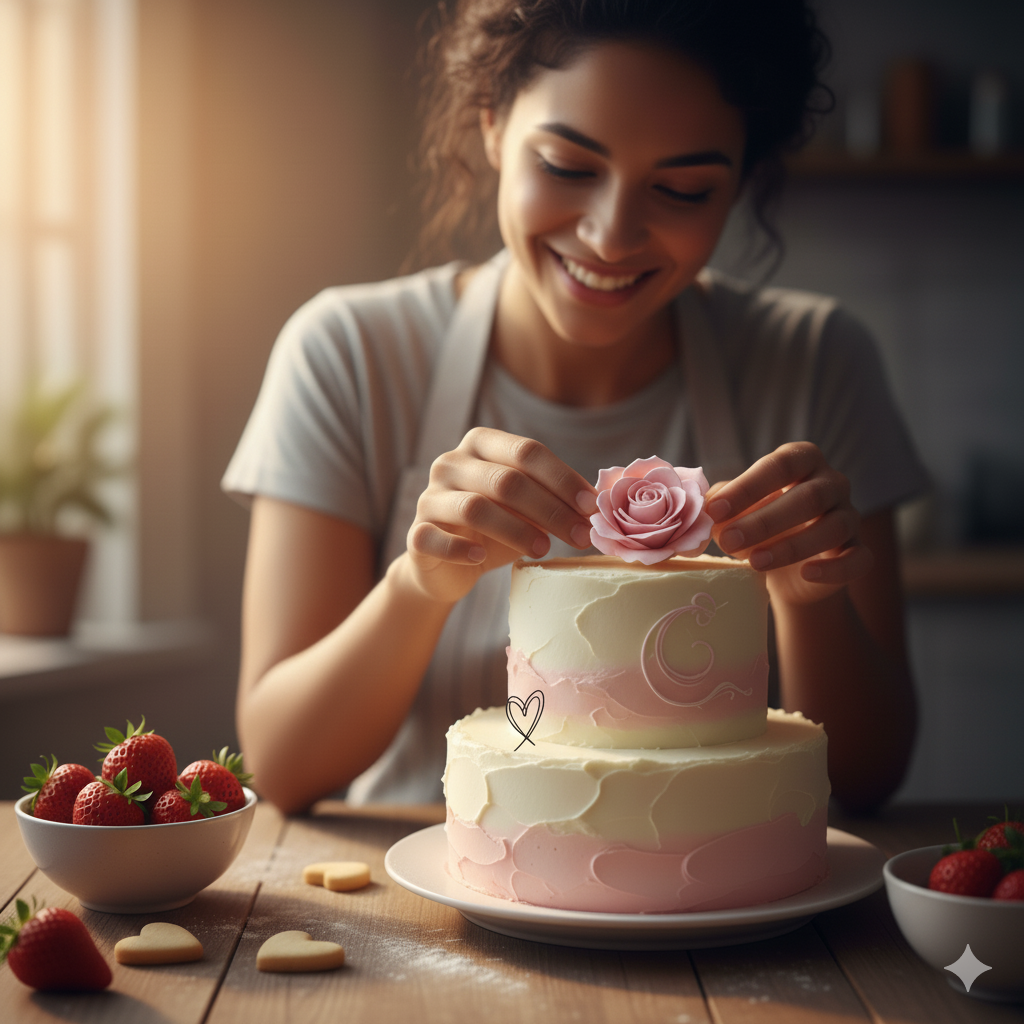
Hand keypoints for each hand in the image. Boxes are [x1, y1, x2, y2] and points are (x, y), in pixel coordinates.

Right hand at [401, 427, 595, 604]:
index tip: (591, 507)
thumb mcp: (527, 508)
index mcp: (482, 444)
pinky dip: (461, 549)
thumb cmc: (497, 529)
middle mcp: (451, 463)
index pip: (527, 451)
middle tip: (580, 536)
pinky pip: (434, 538)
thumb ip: (554, 497)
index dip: (563, 478)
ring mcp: (430, 497)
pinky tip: (482, 559)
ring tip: (543, 550)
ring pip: (475, 508)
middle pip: (507, 480)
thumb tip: (599, 503)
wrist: (449, 566)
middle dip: (550, 510)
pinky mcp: (415, 533)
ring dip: (517, 530)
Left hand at [704, 442, 872, 605]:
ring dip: (791, 546)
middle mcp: (832, 483)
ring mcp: (850, 516)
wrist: (787, 568)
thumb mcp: (735, 509)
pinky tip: (807, 574)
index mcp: (802, 460)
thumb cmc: (757, 524)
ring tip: (754, 562)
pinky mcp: (858, 551)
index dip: (747, 487)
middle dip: (764, 520)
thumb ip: (720, 503)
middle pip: (808, 496)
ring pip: (832, 528)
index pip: (779, 465)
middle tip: (727, 540)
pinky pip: (857, 559)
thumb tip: (700, 509)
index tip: (714, 511)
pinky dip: (834, 569)